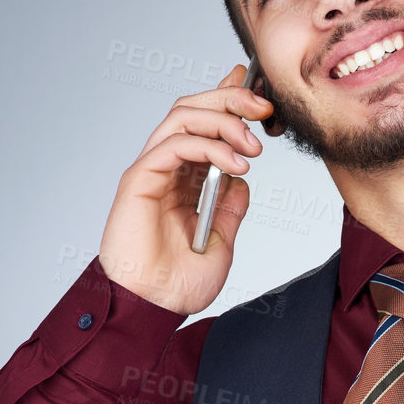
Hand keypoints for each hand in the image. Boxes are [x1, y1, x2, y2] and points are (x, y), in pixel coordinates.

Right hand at [98, 64, 274, 314]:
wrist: (153, 307)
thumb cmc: (177, 284)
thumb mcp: (220, 241)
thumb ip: (229, 208)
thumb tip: (240, 179)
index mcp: (183, 179)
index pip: (203, 125)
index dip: (228, 100)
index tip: (260, 95)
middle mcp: (165, 168)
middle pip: (193, 109)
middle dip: (231, 99)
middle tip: (263, 108)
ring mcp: (151, 170)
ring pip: (183, 117)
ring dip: (223, 120)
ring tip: (252, 146)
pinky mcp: (140, 179)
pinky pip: (173, 144)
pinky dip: (208, 146)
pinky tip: (234, 165)